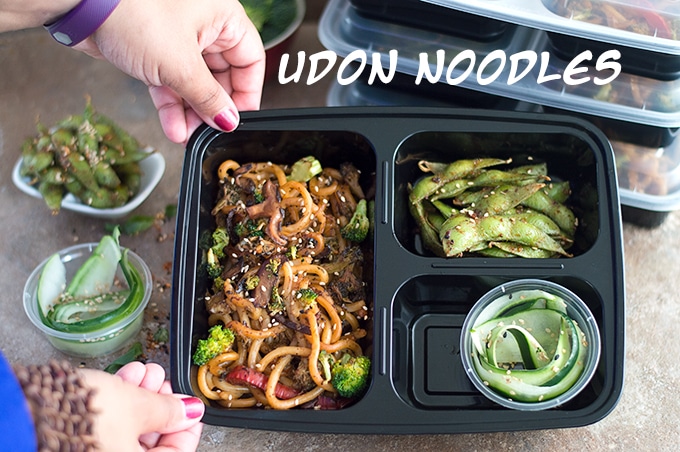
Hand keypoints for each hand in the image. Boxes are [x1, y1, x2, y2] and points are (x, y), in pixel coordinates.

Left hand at [74, 0, 265, 143]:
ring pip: (194, 83)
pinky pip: (171, 82)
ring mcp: (178, 38)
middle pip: (221, 76)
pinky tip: (173, 126)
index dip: (246, 94)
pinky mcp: (154, 50)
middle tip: (210, 131)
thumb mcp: (180, 65)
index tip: (237, 119)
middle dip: (212, 108)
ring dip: (191, 112)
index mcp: (223, 17)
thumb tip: (229, 120)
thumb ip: (208, 98)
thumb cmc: (131, 12)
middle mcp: (204, 25)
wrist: (80, 4)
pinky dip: (172, 105)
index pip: (250, 60)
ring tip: (188, 135)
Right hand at [79, 362, 203, 450]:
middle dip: (158, 405)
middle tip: (163, 383)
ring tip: (145, 373)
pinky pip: (106, 428)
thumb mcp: (138, 406)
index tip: (189, 406)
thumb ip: (169, 410)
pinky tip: (125, 378)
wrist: (28, 412)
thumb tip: (190, 410)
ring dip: (139, 398)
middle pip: (148, 441)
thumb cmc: (82, 418)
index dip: (185, 426)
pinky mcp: (75, 445)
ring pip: (126, 431)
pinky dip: (117, 404)